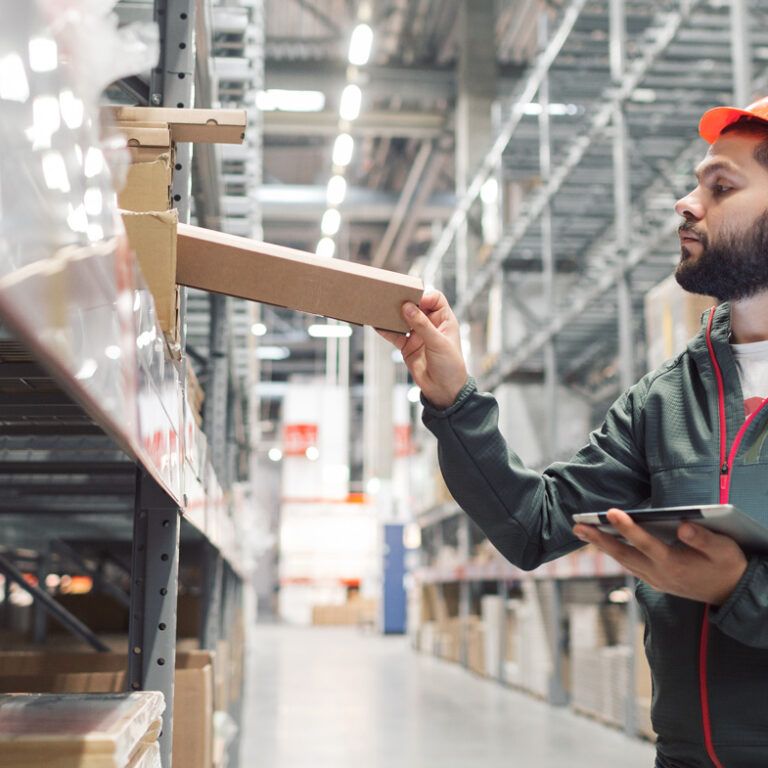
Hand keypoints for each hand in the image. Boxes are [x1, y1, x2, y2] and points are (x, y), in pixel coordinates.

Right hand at [376, 291, 467, 408]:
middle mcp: (430, 325)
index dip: (424, 296)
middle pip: (416, 306)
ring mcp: (418, 335)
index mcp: (444, 320)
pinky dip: (386, 331)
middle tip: (393, 298)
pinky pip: (395, 335)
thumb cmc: (450, 365)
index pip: (434, 299)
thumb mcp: (438, 343)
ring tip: (382, 309)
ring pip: (403, 320)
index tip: (412, 300)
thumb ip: (422, 325)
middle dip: (405, 302)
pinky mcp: (407, 346)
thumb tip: (407, 307)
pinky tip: (378, 325)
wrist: (444, 390)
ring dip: (394, 315)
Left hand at [573, 509, 747, 605]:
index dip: (628, 528)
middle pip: (623, 554)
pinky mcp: (654, 580)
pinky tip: (601, 541)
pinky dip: (613, 552)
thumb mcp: (724, 550)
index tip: (611, 512)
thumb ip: (703, 538)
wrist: (731, 593)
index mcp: (675, 565)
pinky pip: (629, 565)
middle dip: (599, 539)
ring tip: (581, 529)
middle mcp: (659, 574)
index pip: (646, 543)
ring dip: (601, 545)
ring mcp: (655, 579)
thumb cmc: (727, 566)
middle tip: (577, 525)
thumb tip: (683, 525)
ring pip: (622, 560)